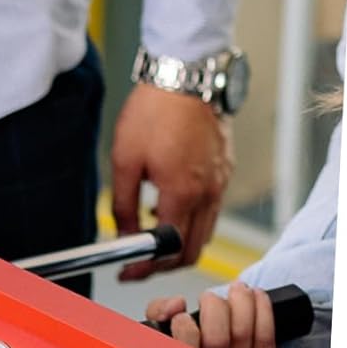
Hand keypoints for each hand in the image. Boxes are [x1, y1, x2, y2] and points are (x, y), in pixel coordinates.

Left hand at [110, 84, 233, 279]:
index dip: (148, 268)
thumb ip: (122, 205)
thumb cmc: (154, 111)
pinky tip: (165, 210)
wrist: (185, 76)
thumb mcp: (124, 161)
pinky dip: (190, 222)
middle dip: (164, 264)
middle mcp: (209, 192)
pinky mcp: (224, 170)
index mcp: (183, 192)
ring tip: (147, 238)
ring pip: (205, 232)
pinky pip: (211, 210)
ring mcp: (221, 181)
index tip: (129, 271)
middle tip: (137, 263)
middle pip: (194, 250)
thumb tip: (121, 235)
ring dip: (179, 244)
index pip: (171, 250)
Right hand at [145, 283, 283, 347]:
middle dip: (214, 307)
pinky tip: (258, 297)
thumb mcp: (159, 334)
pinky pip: (267, 339)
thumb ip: (158, 313)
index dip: (182, 324)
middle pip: (217, 340)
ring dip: (242, 302)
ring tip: (238, 289)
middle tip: (209, 298)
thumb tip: (177, 303)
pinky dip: (264, 310)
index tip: (181, 315)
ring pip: (244, 334)